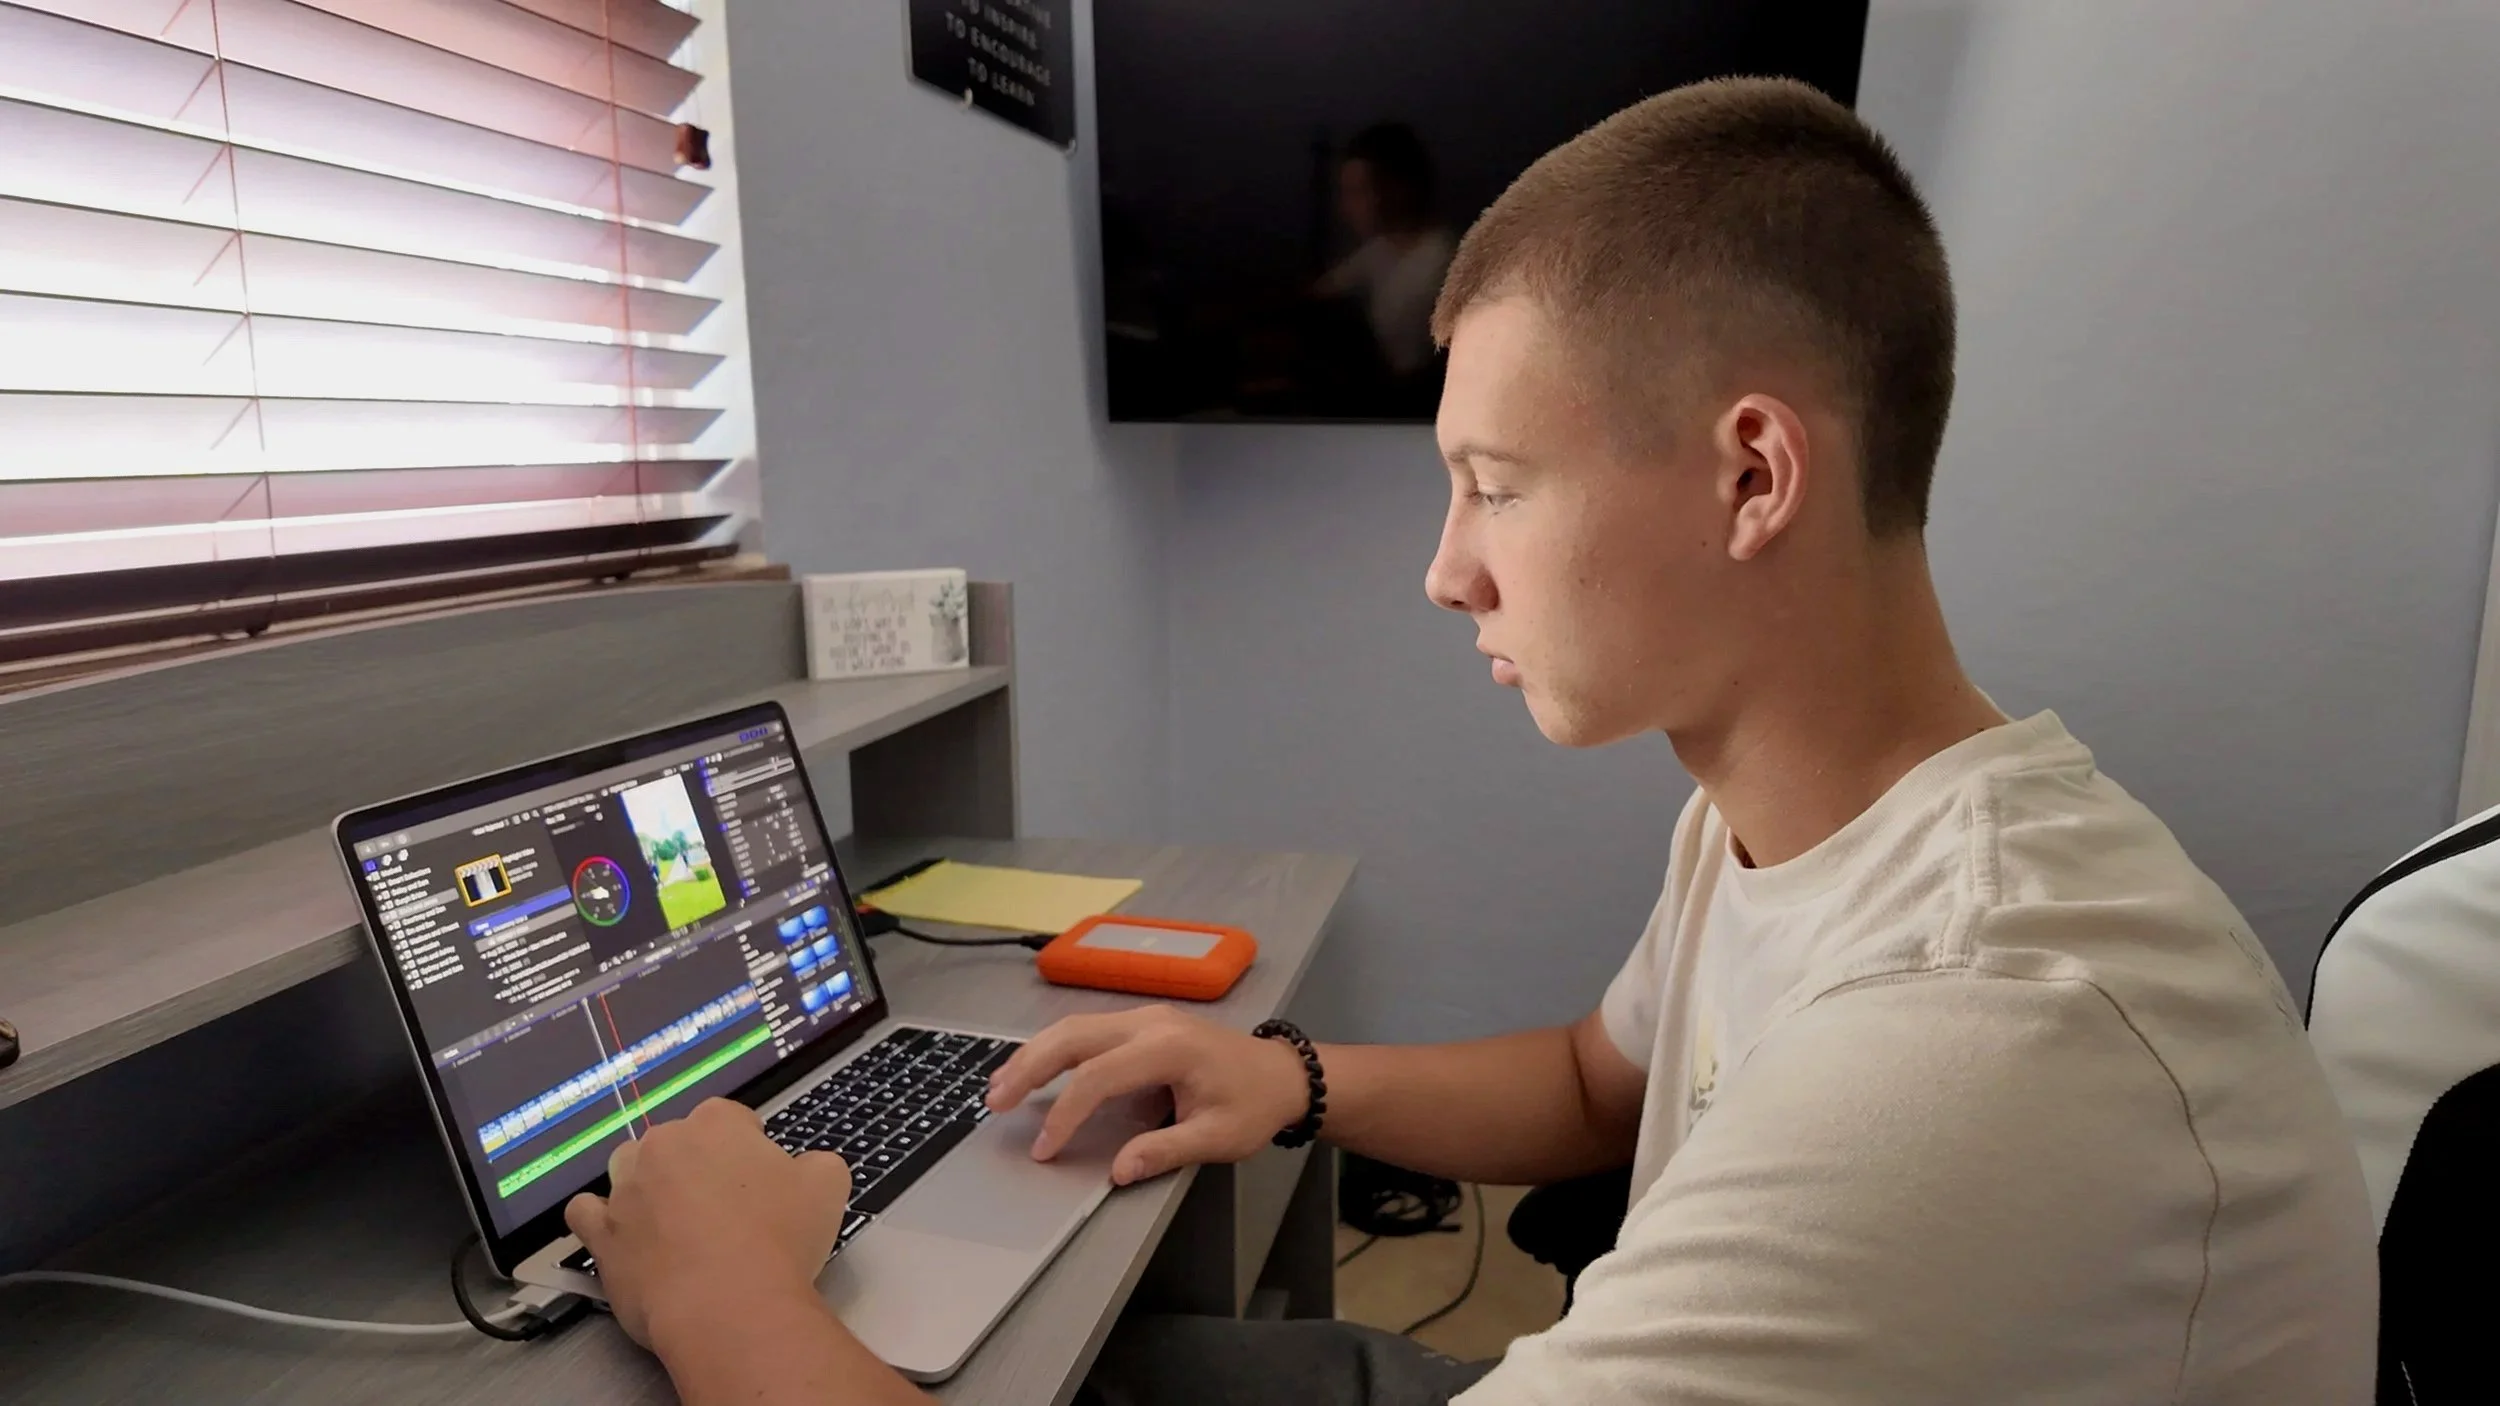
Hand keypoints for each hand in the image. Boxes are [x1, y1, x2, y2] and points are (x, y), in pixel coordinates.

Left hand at [564, 1099, 850, 1350]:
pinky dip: (599, 1219)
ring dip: (644, 1185)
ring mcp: (625, 1188)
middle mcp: (663, 1145)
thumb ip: (816, 1164)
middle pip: (676, 1142)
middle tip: (725, 1209)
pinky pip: (585, 1212)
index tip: (760, 1179)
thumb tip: (807, 1168)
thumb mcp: (827, 1186)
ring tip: (672, 1223)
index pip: (730, 1118)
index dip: (747, 1147)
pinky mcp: (600, 1233)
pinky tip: (620, 1234)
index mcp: (716, 1124)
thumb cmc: (781, 1240)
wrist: (729, 1306)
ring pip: (626, 1169)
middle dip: (695, 1167)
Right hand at [985, 1005, 1309, 1184]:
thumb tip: (1117, 1172)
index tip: (1045, 1151)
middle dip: (1028, 1068)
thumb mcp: (1218, 1139)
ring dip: (1034, 1054)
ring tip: (999, 1087)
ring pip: (1074, 1027)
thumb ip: (1164, 1152)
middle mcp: (1150, 1022)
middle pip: (1073, 1036)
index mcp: (1168, 1048)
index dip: (1065, 1115)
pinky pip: (1087, 1030)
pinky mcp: (1142, 1023)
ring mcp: (1145, 1017)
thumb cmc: (1253, 1106)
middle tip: (994, 1102)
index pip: (1097, 1077)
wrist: (1283, 1074)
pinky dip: (1054, 1049)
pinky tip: (1033, 1070)